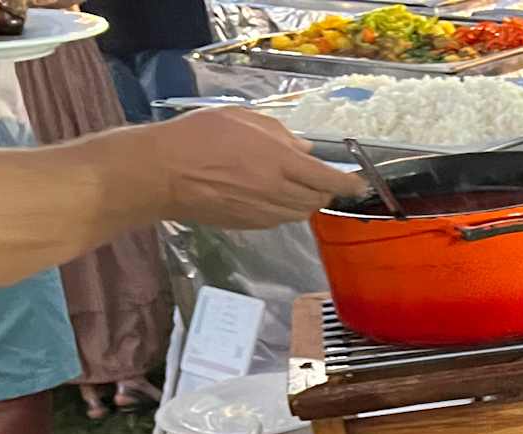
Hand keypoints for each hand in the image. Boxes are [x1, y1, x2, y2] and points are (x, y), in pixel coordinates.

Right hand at [147, 109, 368, 228]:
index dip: (350, 184)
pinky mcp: (250, 225)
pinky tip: (271, 195)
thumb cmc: (198, 137)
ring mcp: (264, 213)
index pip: (329, 179)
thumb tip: (305, 150)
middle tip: (321, 178)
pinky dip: (285, 209)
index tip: (359, 183)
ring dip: (305, 200)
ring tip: (294, 185)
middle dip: (326, 190)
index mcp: (280, 162)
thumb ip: (280, 135)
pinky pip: (280, 220)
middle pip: (318, 199)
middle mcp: (278, 192)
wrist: (163, 173)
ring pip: (301, 213)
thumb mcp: (243, 120)